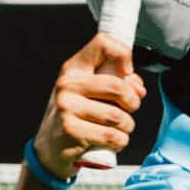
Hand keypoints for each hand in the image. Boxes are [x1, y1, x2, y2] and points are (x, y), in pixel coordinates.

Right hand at [32, 35, 145, 176]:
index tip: (128, 73)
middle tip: (130, 109)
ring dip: (127, 126)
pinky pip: (112, 136)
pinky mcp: (70, 130)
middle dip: (133, 102)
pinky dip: (120, 141)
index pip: (103, 43)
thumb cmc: (78, 114)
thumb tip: (138, 89)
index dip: (123, 54)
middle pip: (118, 86)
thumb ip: (119, 82)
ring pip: (118, 116)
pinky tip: (113, 140)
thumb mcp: (92, 92)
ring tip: (120, 128)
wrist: (50, 147)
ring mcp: (67, 107)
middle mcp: (68, 84)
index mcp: (74, 68)